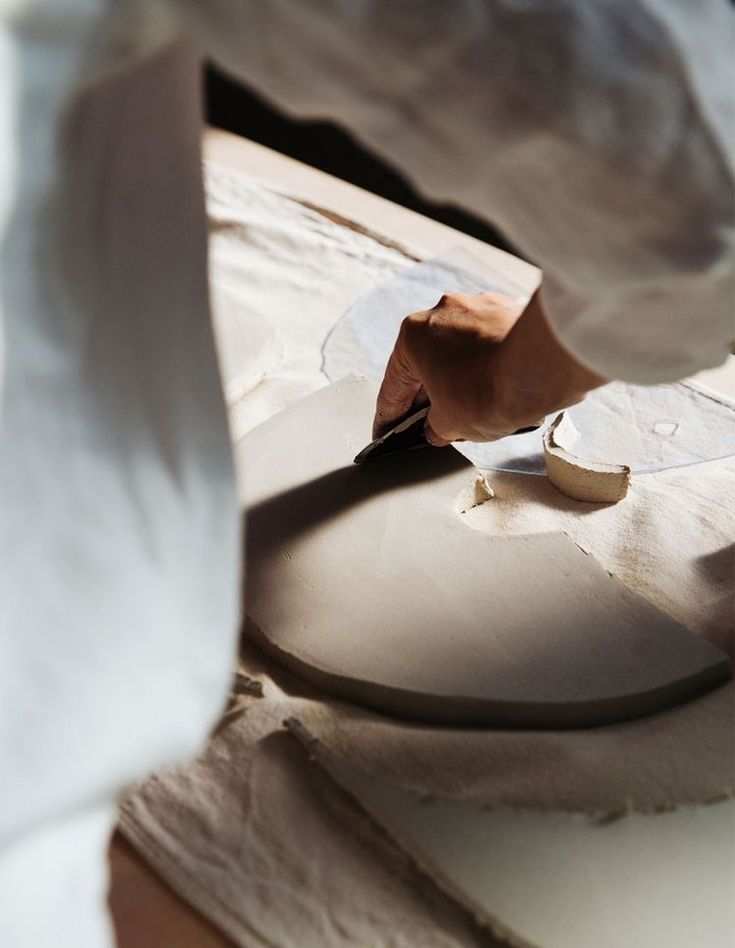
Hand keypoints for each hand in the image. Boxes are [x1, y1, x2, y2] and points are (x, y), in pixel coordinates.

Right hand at [373, 288, 605, 444]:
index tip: (387, 431)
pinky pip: (490, 343)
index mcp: (414, 334)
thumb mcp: (449, 424)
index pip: (395, 384)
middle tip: (429, 423)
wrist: (545, 366)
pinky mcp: (511, 309)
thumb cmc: (492, 388)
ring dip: (459, 377)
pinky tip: (496, 388)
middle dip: (428, 395)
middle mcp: (444, 311)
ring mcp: (480, 306)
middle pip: (428, 361)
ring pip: (460, 350)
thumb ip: (435, 426)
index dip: (389, 416)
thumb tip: (437, 426)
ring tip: (469, 408)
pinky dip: (488, 365)